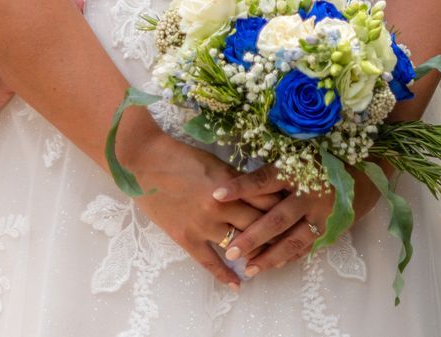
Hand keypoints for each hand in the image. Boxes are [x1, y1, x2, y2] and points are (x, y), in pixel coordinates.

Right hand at [115, 116, 281, 288]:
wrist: (145, 162)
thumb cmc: (182, 157)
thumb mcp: (217, 164)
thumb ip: (239, 182)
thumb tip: (263, 195)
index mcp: (231, 184)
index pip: (268, 200)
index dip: (284, 208)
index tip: (296, 215)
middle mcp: (221, 206)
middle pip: (258, 224)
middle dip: (276, 233)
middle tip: (290, 241)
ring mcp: (203, 224)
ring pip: (239, 245)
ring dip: (255, 254)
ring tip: (268, 261)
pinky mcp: (186, 237)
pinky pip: (209, 262)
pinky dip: (224, 275)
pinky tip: (238, 284)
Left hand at [210, 164, 382, 276]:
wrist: (372, 167)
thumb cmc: (330, 154)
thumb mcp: (303, 152)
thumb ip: (277, 167)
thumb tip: (242, 180)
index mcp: (300, 169)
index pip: (263, 179)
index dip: (240, 187)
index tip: (216, 195)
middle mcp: (310, 193)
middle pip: (276, 219)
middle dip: (251, 236)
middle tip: (230, 250)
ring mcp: (323, 214)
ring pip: (292, 240)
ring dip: (269, 256)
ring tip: (248, 268)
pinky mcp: (332, 227)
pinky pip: (307, 246)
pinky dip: (290, 256)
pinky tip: (274, 265)